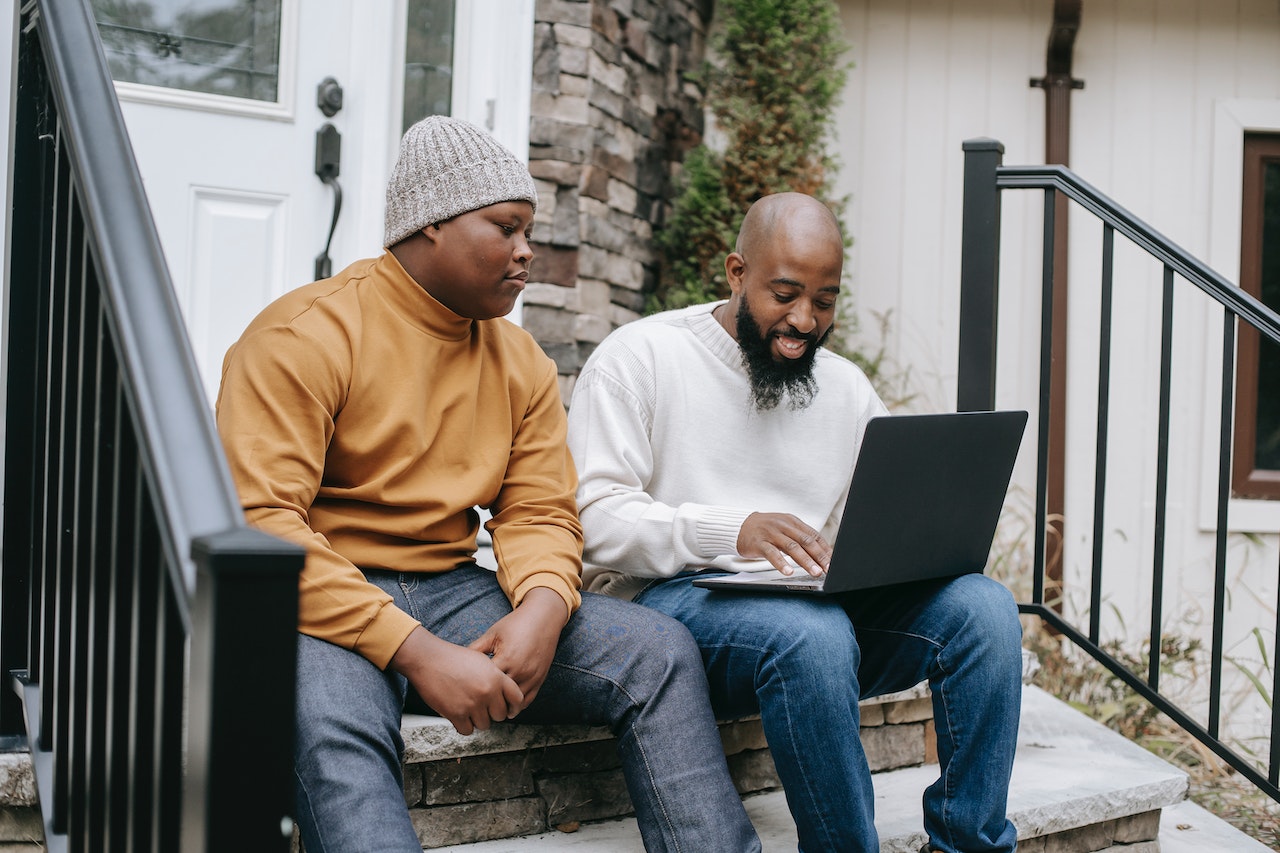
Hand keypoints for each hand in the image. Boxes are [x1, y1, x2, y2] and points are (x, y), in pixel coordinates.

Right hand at [388, 626, 522, 735]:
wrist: (428, 659)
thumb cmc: (453, 658)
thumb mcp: (482, 661)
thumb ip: (496, 676)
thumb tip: (505, 692)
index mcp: (497, 677)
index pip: (517, 699)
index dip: (513, 706)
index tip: (508, 709)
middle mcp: (488, 691)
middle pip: (500, 715)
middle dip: (492, 713)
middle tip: (482, 707)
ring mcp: (472, 704)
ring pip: (484, 725)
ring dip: (477, 719)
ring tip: (468, 707)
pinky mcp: (456, 714)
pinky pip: (467, 730)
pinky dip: (463, 725)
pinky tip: (459, 715)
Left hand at [469, 587, 567, 712]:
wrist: (543, 618)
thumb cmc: (515, 624)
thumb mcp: (493, 634)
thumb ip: (475, 649)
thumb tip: (457, 662)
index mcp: (506, 659)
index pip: (486, 684)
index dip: (474, 690)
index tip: (465, 693)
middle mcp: (521, 671)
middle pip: (500, 698)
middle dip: (487, 703)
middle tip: (475, 707)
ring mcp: (532, 677)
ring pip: (515, 704)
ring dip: (503, 708)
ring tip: (490, 708)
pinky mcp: (540, 679)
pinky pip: (528, 700)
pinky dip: (517, 705)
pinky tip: (506, 705)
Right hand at [737, 512, 831, 576]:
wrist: (740, 525)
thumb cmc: (765, 530)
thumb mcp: (784, 529)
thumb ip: (800, 538)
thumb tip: (820, 554)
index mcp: (792, 522)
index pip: (813, 535)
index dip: (825, 549)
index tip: (833, 562)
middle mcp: (784, 526)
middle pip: (806, 541)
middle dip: (819, 556)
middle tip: (828, 568)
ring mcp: (771, 534)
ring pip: (792, 547)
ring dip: (805, 561)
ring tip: (814, 572)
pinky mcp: (759, 543)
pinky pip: (772, 553)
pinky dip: (781, 563)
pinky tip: (788, 571)